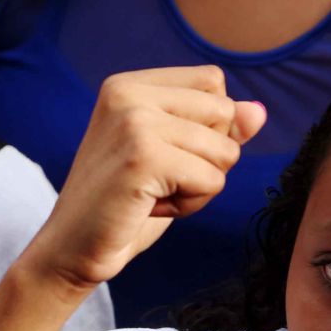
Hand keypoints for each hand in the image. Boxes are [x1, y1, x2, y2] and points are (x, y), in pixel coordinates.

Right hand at [21, 66, 263, 293]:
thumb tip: (258, 110)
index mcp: (128, 85)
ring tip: (152, 194)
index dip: (206, 126)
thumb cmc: (123, 204)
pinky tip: (150, 207)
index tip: (159, 155)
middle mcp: (127, 94)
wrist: (72, 248)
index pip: (213, 83)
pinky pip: (212, 180)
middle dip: (207, 156)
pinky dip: (191, 205)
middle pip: (225, 112)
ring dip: (199, 185)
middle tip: (156, 180)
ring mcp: (134, 123)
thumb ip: (216, 129)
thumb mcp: (174, 156)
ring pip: (225, 150)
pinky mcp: (144, 158)